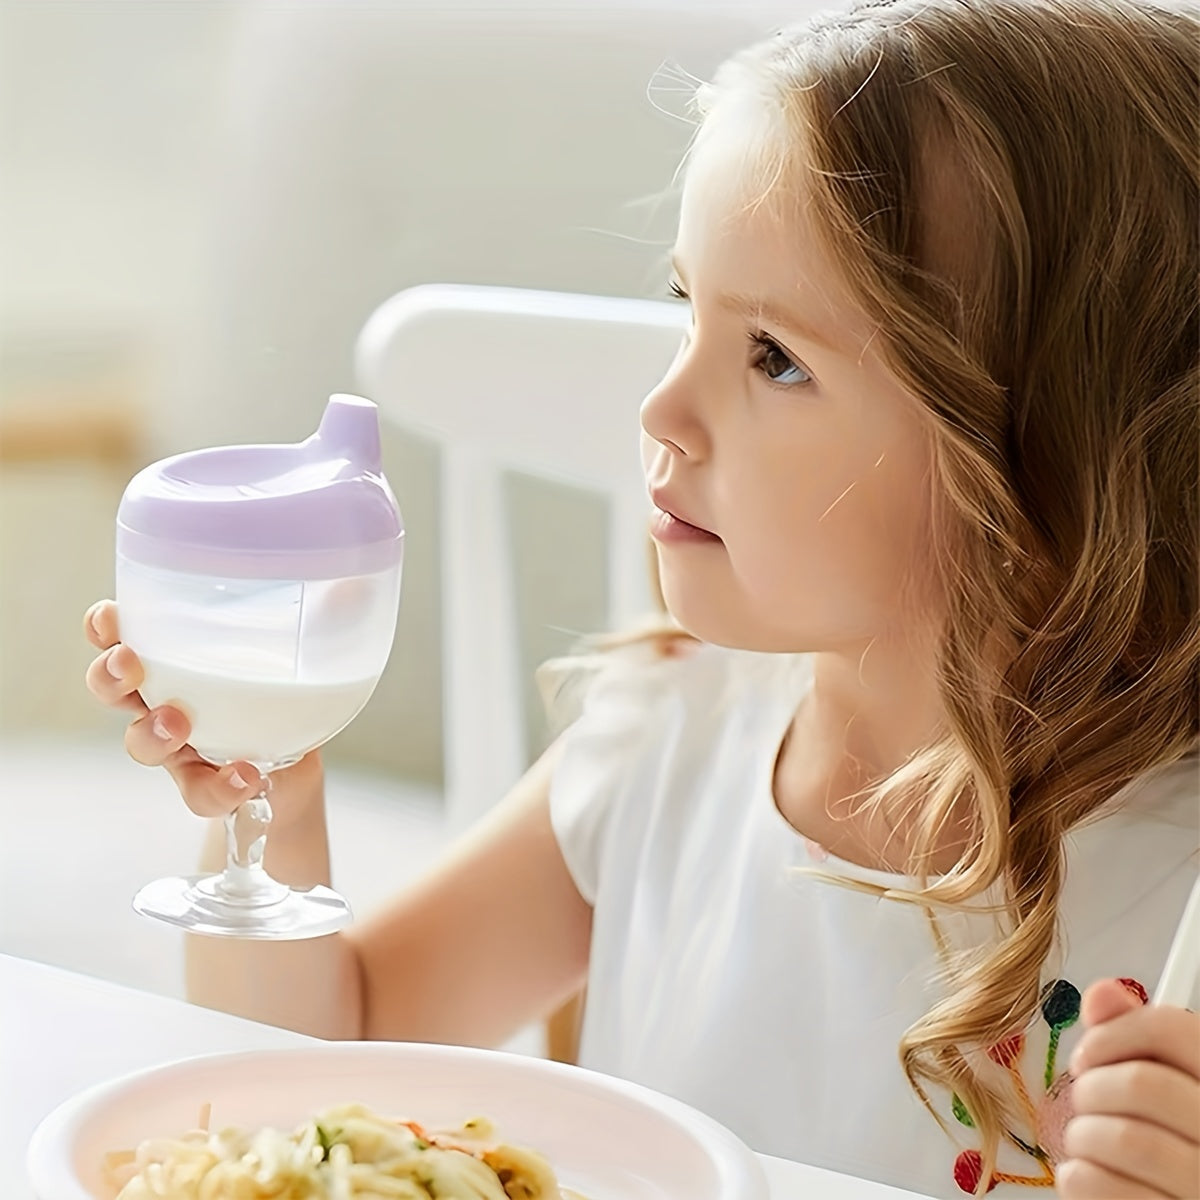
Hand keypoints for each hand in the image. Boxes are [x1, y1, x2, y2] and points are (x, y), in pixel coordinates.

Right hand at [82, 599, 321, 817]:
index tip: (113, 615)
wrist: (297, 768)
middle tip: (130, 664)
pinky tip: (247, 777)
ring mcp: (180, 747)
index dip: (107, 625)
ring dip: (150, 733)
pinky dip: (220, 787)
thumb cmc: (286, 694)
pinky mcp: (207, 786)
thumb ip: (325, 619)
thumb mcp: (307, 651)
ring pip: (141, 744)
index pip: (125, 634)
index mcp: (177, 657)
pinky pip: (200, 793)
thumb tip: (354, 586)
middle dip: (109, 674)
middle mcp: (164, 700)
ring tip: (179, 724)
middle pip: (112, 687)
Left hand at [1057, 977, 1199, 1197]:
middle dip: (1092, 1089)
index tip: (1088, 1055)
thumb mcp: (1168, 1083)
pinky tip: (1091, 1175)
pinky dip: (1078, 1175)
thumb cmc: (1170, 1146)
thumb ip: (1136, 1038)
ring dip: (1083, 1135)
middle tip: (1089, 1103)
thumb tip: (1101, 994)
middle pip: (1140, 1083)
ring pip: (1120, 1138)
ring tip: (1090, 1141)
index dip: (1111, 1034)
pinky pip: (1097, 1185)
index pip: (1171, 1029)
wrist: (1171, 1195)